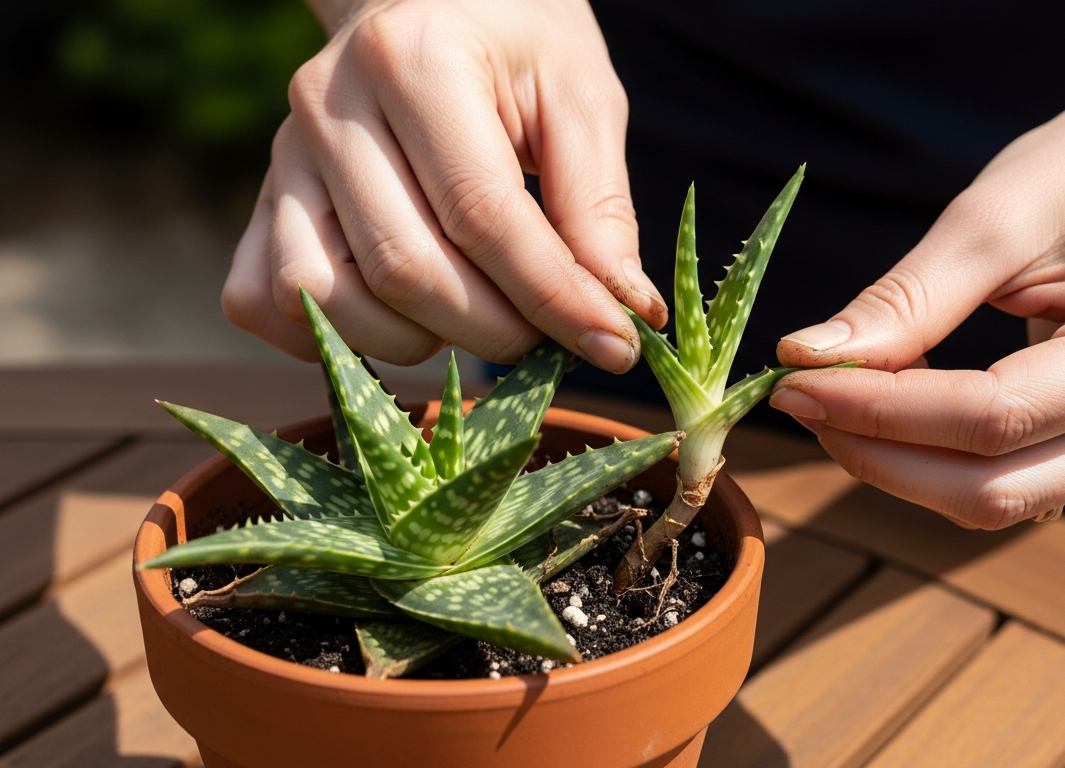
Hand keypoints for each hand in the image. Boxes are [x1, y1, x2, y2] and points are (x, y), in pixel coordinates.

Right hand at [222, 0, 665, 369]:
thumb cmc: (518, 47)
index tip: (614, 344)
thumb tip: (624, 313)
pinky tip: (402, 320)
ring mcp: (281, 154)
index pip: (482, 214)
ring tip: (481, 318)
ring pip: (326, 297)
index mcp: (416, 59)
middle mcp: (329, 105)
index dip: (553, 297)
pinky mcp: (260, 198)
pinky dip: (330, 337)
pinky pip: (262, 299)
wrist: (433, 1)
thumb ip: (599, 208)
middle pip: (404, 268)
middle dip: (497, 330)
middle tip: (555, 340)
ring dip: (416, 342)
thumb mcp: (582, 101)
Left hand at [771, 59, 1064, 528]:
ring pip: (1001, 500)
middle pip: (994, 488)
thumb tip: (806, 359)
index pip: (990, 419)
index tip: (794, 382)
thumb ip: (906, 300)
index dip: (880, 412)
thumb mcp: (995, 215)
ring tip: (837, 400)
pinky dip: (943, 460)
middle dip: (882, 455)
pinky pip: (1018, 482)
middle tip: (800, 401)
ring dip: (905, 465)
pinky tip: (895, 411)